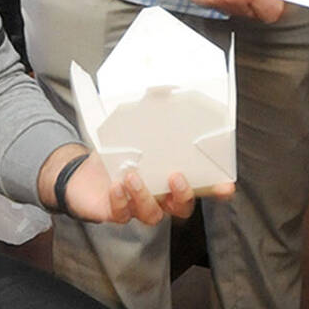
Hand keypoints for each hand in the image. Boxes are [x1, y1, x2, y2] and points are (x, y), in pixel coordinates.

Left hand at [39, 145, 232, 224]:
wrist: (82, 173)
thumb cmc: (115, 155)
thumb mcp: (132, 139)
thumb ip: (148, 127)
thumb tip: (160, 93)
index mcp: (169, 182)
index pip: (199, 189)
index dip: (214, 190)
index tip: (226, 187)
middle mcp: (159, 199)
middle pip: (181, 208)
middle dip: (182, 195)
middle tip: (175, 176)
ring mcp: (138, 208)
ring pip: (152, 214)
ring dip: (145, 196)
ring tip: (133, 176)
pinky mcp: (116, 212)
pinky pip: (122, 213)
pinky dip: (120, 200)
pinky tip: (116, 185)